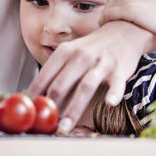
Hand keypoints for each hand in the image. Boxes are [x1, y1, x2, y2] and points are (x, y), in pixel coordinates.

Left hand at [27, 20, 152, 132]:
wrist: (124, 29)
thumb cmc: (93, 47)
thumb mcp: (72, 53)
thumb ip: (58, 74)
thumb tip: (41, 99)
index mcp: (65, 52)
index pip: (45, 76)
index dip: (35, 95)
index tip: (31, 111)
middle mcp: (81, 56)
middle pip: (62, 84)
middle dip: (52, 107)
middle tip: (46, 125)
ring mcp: (101, 63)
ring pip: (85, 86)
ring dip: (73, 109)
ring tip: (65, 126)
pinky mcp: (119, 69)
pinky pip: (116, 83)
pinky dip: (113, 93)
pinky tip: (109, 102)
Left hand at [100, 0, 155, 37]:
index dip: (114, 7)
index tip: (117, 19)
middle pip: (108, 1)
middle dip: (109, 13)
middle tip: (111, 25)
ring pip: (106, 8)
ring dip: (105, 18)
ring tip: (107, 28)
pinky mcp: (127, 10)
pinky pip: (107, 15)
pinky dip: (104, 21)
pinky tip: (106, 28)